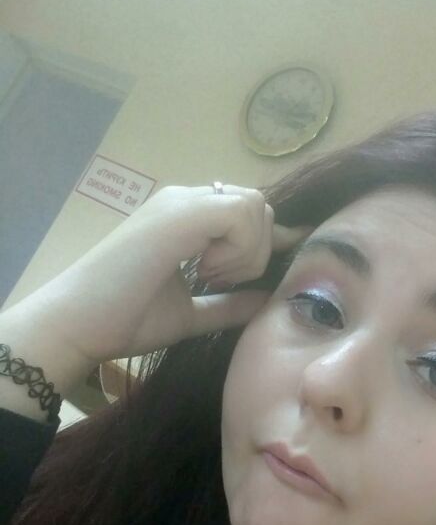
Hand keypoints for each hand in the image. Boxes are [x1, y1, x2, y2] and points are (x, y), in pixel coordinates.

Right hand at [6, 184, 312, 367]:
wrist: (79, 323)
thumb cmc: (126, 319)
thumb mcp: (190, 313)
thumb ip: (228, 305)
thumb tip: (266, 301)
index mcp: (186, 219)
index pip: (246, 212)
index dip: (263, 243)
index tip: (247, 281)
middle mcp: (185, 201)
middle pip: (257, 206)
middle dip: (256, 249)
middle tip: (219, 281)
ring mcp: (181, 204)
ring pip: (253, 207)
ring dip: (246, 250)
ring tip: (209, 277)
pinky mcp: (179, 215)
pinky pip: (240, 214)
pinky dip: (238, 250)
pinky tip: (205, 271)